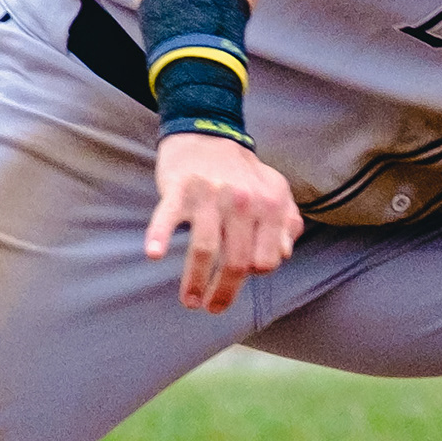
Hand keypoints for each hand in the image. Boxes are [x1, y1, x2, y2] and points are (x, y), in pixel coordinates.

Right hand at [144, 132, 299, 313]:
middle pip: (235, 262)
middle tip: (211, 308)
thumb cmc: (242, 171)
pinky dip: (159, 236)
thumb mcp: (275, 191)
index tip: (237, 281)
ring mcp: (210, 196)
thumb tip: (284, 255)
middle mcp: (243, 202)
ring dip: (194, 282)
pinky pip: (168, 217)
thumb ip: (287, 223)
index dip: (252, 275)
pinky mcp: (179, 189)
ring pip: (204, 250)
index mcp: (269, 206)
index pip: (266, 260)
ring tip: (189, 301)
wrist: (207, 133)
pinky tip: (154, 255)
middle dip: (223, 293)